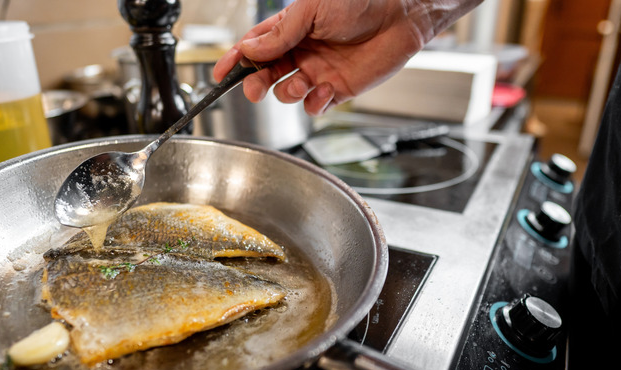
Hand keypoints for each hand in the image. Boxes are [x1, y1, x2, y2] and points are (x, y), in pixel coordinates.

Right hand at [213, 0, 480, 115]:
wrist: (401, 14)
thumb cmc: (359, 1)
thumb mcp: (312, 9)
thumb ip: (280, 33)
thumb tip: (250, 49)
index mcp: (290, 30)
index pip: (254, 47)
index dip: (234, 60)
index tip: (220, 73)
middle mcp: (300, 52)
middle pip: (265, 74)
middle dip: (255, 83)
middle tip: (254, 88)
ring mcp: (318, 72)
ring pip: (286, 93)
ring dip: (287, 93)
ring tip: (301, 83)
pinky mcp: (337, 90)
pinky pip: (314, 106)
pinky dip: (314, 104)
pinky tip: (324, 91)